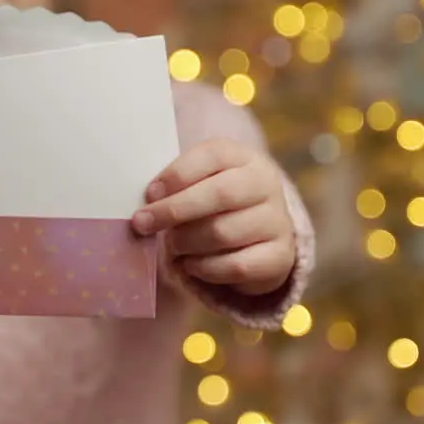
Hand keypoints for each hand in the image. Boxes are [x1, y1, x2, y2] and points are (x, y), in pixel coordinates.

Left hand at [132, 138, 295, 295]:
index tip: (149, 193)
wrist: (256, 236)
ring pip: (224, 232)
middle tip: (143, 223)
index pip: (213, 155)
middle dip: (174, 210)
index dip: (178, 174)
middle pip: (220, 194)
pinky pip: (237, 266)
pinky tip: (190, 265)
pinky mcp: (280, 256)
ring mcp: (277, 220)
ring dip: (187, 242)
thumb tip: (145, 200)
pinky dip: (205, 268)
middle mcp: (265, 184)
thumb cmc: (212, 204)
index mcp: (243, 157)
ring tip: (172, 245)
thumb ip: (174, 185)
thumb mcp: (198, 183)